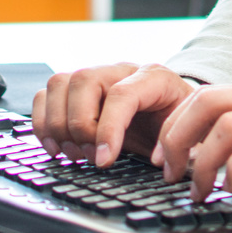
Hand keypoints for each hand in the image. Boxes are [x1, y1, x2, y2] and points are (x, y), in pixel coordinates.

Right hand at [32, 62, 193, 165]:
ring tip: (75, 153)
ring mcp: (97, 77)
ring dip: (58, 124)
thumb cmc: (180, 125)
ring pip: (60, 83)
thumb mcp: (188, 135)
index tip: (104, 160)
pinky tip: (56, 146)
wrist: (176, 114)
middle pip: (84, 80)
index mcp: (155, 78)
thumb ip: (176, 145)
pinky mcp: (78, 91)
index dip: (109, 129)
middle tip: (91, 158)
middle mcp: (121, 70)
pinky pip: (47, 94)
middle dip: (81, 126)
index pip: (123, 93)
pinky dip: (43, 122)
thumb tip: (158, 161)